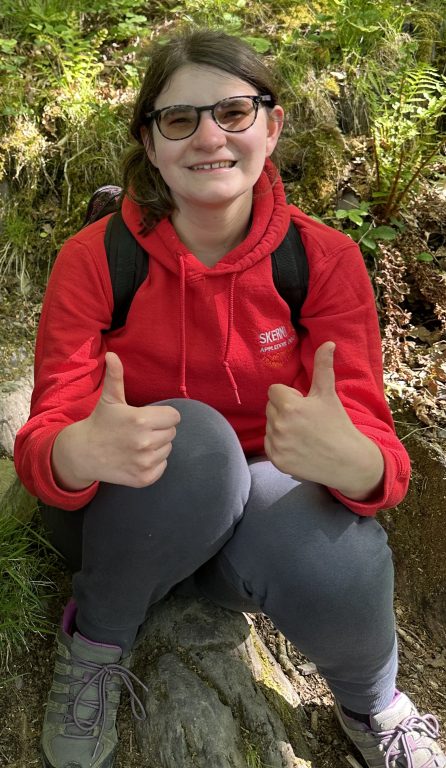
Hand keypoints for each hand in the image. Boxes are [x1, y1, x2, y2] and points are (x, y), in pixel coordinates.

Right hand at [52, 352, 180, 489]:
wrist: (83, 454)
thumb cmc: (100, 423)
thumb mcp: (110, 399)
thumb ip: (115, 377)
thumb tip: (112, 355)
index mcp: (141, 420)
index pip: (174, 417)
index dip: (163, 416)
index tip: (148, 418)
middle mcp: (145, 442)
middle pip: (171, 433)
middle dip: (159, 430)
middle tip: (139, 431)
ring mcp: (145, 462)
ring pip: (167, 449)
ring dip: (156, 447)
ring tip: (136, 444)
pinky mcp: (144, 478)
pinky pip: (162, 466)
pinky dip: (153, 463)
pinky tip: (136, 458)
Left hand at [264, 342, 383, 499]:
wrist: (347, 462)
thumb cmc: (338, 424)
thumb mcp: (328, 394)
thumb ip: (323, 367)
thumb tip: (328, 342)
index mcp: (290, 406)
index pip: (274, 391)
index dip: (289, 395)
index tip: (304, 405)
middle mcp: (279, 425)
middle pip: (270, 408)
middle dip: (284, 410)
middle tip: (305, 420)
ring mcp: (277, 444)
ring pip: (269, 425)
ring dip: (281, 426)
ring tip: (303, 433)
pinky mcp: (276, 460)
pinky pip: (269, 443)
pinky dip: (280, 444)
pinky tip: (298, 446)